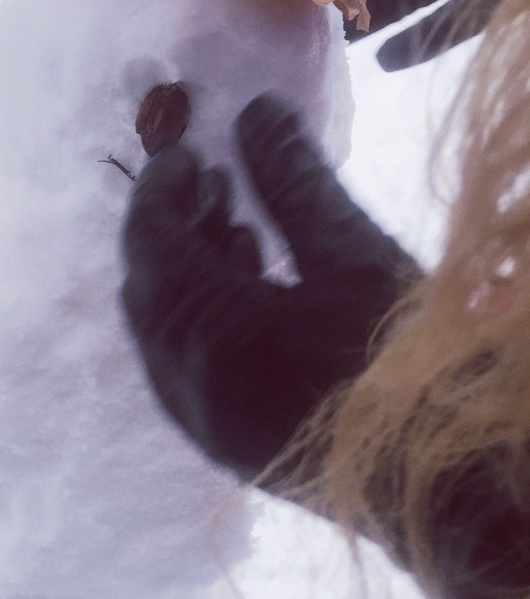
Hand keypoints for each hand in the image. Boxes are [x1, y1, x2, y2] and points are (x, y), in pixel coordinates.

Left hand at [121, 95, 418, 483]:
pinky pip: (183, 365)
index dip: (158, 188)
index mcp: (207, 329)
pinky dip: (199, 317)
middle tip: (211, 180)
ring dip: (186, 271)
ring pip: (163, 327)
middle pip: (147, 284)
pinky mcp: (223, 441)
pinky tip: (250, 285)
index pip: (149, 241)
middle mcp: (183, 381)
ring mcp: (199, 418)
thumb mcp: (354, 256)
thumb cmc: (411, 360)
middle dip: (172, 227)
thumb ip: (295, 183)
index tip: (185, 149)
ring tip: (237, 224)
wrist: (450, 488)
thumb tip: (256, 111)